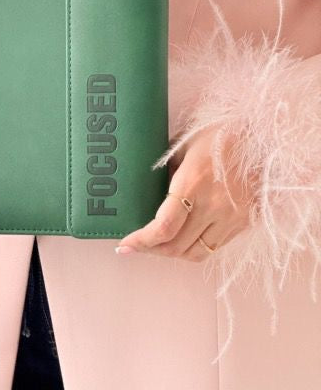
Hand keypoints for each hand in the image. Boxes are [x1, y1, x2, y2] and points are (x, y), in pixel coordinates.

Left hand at [115, 125, 255, 261]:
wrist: (264, 137)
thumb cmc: (220, 135)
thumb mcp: (185, 145)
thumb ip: (166, 169)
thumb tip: (151, 189)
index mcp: (193, 183)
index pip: (164, 227)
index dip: (141, 241)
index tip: (125, 245)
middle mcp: (213, 206)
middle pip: (176, 247)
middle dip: (150, 250)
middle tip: (135, 245)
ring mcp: (231, 218)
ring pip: (195, 253)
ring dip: (172, 254)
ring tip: (156, 246)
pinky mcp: (243, 223)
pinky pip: (213, 247)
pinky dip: (193, 249)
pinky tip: (183, 240)